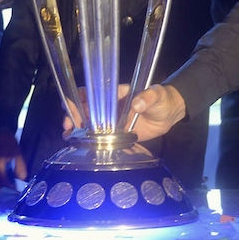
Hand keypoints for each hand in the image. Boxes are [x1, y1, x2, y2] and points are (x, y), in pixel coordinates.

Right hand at [0, 130, 28, 189]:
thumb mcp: (17, 154)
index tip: (17, 193)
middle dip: (5, 191)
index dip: (11, 188)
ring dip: (3, 187)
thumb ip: (20, 166)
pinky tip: (8, 183)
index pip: (4, 182)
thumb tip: (22, 178)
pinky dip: (1, 182)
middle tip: (14, 194)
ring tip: (12, 190)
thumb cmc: (9, 144)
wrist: (0, 136)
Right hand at [61, 84, 185, 141]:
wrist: (170, 114)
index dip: (81, 97)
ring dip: (77, 129)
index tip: (71, 104)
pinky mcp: (118, 134)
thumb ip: (148, 97)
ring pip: (91, 124)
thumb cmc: (163, 98)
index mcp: (118, 94)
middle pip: (88, 109)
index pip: (95, 92)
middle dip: (74, 114)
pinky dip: (90, 141)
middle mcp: (112, 107)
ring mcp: (113, 121)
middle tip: (68, 124)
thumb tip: (137, 102)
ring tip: (68, 136)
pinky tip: (80, 147)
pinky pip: (101, 138)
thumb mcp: (157, 95)